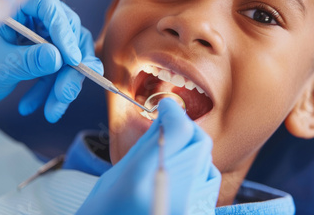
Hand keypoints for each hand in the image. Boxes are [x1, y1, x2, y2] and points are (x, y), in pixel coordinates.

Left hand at [0, 0, 102, 122]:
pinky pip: (54, 67)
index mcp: (13, 2)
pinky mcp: (38, 49)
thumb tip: (59, 58)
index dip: (65, 34)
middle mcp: (29, 13)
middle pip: (66, 33)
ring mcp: (35, 32)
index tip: (73, 61)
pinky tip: (32, 106)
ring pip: (65, 54)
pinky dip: (48, 88)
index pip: (50, 8)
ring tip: (52, 111)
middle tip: (65, 94)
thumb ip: (29, 61)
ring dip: (60, 84)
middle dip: (68, 69)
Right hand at [76, 98, 220, 214]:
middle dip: (185, 127)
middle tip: (169, 126)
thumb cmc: (105, 213)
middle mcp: (170, 196)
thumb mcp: (114, 177)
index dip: (174, 112)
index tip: (166, 108)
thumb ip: (145, 146)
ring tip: (170, 155)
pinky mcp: (198, 214)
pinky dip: (197, 171)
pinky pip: (209, 181)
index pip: (178, 130)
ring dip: (191, 149)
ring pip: (206, 160)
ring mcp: (188, 209)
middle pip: (199, 142)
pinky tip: (178, 176)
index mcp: (140, 182)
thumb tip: (166, 117)